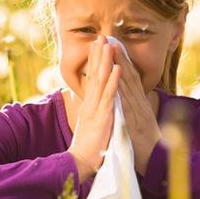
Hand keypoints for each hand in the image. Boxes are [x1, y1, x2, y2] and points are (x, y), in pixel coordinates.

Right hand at [67, 35, 121, 181]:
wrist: (81, 162)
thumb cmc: (88, 147)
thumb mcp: (90, 124)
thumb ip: (93, 112)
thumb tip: (94, 104)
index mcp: (89, 104)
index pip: (91, 78)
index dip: (95, 61)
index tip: (97, 46)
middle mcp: (90, 103)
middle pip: (94, 74)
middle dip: (98, 54)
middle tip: (100, 36)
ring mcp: (96, 108)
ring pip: (101, 80)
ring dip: (105, 61)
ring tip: (108, 45)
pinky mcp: (103, 116)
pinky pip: (109, 95)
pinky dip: (114, 80)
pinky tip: (117, 68)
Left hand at [112, 45, 161, 175]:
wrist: (156, 161)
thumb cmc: (145, 143)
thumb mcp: (139, 121)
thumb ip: (135, 108)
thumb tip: (129, 98)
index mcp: (139, 103)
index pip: (129, 78)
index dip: (122, 61)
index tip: (113, 45)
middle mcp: (139, 103)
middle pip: (128, 76)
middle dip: (119, 56)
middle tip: (110, 38)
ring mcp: (138, 111)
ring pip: (128, 85)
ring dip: (120, 66)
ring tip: (112, 49)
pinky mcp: (135, 121)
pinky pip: (127, 102)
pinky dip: (122, 89)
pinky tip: (116, 77)